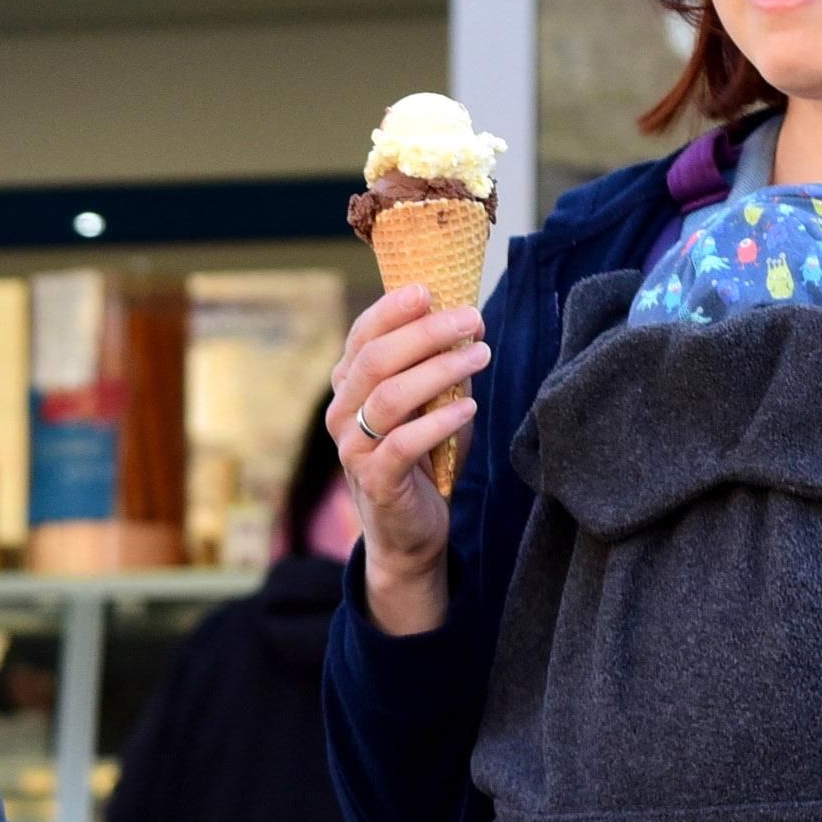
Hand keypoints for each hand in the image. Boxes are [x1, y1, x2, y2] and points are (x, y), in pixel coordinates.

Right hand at [326, 283, 486, 637]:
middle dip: (427, 333)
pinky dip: (439, 422)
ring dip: (440, 370)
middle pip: (376, 359)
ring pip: (389, 396)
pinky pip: (404, 444)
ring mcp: (353, 448)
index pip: (362, 336)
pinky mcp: (375, 481)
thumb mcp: (427, 406)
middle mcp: (341, 413)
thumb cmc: (421, 458)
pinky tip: (468, 408)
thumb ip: (436, 368)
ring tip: (480, 355)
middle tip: (472, 319)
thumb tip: (467, 323)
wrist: (408, 531)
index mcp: (349, 387)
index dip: (392, 310)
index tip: (431, 290)